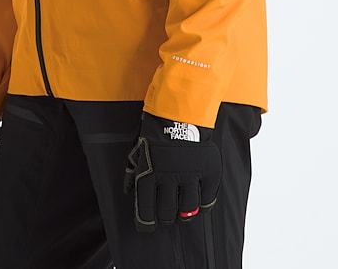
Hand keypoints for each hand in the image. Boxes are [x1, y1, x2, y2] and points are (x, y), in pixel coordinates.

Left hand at [122, 110, 221, 232]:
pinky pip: (207, 199)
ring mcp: (191, 176)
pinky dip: (203, 204)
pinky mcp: (208, 172)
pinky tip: (198, 202)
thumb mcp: (139, 150)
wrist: (181, 111)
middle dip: (165, 218)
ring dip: (184, 214)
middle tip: (166, 215)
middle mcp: (169, 179)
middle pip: (167, 214)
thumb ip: (134, 172)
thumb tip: (129, 191)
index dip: (146, 223)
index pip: (146, 212)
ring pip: (188, 211)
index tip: (148, 225)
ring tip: (182, 211)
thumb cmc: (156, 131)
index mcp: (149, 175)